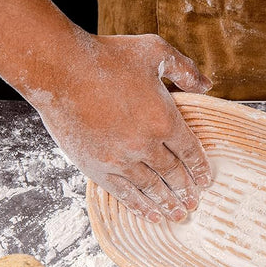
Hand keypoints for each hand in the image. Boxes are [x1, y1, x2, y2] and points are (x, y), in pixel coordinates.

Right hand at [33, 34, 211, 222]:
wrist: (59, 67)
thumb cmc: (106, 55)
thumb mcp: (154, 51)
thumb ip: (183, 69)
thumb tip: (206, 84)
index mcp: (165, 119)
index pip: (190, 150)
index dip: (199, 167)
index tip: (205, 180)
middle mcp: (146, 144)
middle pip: (173, 173)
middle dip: (186, 190)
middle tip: (194, 203)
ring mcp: (121, 158)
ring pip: (151, 187)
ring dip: (167, 203)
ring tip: (178, 215)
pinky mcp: (97, 166)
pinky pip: (124, 192)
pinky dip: (139, 206)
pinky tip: (151, 215)